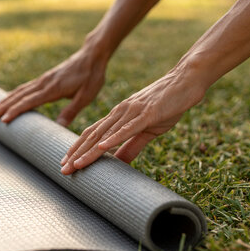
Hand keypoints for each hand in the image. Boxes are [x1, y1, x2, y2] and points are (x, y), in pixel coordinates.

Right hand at [0, 45, 108, 125]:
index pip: (29, 102)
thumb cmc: (91, 76)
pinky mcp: (46, 78)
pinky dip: (15, 93)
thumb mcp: (86, 96)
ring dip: (6, 99)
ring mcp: (44, 79)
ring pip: (20, 90)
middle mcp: (44, 83)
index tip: (3, 120)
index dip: (16, 111)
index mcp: (53, 89)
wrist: (92, 55)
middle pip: (19, 96)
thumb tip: (59, 126)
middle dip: (4, 107)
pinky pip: (26, 87)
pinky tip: (10, 98)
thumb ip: (72, 111)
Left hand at [60, 66, 205, 173]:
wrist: (185, 81)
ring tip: (76, 164)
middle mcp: (119, 113)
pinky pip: (127, 128)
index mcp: (118, 116)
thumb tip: (118, 162)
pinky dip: (114, 138)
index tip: (66, 164)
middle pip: (92, 135)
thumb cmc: (167, 104)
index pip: (92, 134)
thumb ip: (131, 145)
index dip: (77, 149)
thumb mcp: (147, 129)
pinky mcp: (147, 114)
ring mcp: (132, 112)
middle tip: (63, 169)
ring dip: (89, 151)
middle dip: (77, 154)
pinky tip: (102, 148)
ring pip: (105, 134)